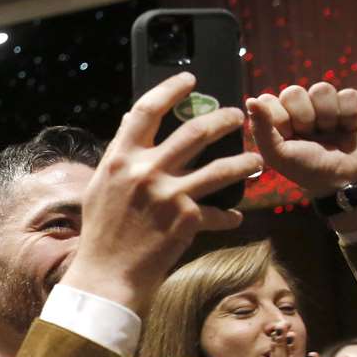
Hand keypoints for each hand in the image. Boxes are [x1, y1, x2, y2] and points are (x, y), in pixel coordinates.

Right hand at [62, 72, 261, 315]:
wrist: (106, 277)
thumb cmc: (101, 234)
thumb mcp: (100, 188)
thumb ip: (119, 154)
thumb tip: (131, 118)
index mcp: (119, 160)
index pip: (147, 110)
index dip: (171, 89)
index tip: (190, 79)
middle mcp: (144, 172)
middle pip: (195, 130)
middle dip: (224, 119)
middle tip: (237, 116)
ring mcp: (168, 195)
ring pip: (222, 167)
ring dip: (245, 161)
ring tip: (256, 160)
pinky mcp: (186, 219)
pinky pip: (219, 211)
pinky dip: (228, 215)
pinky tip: (235, 217)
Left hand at [247, 83, 356, 196]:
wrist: (348, 179)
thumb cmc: (308, 169)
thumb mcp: (278, 154)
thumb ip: (261, 128)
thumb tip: (251, 100)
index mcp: (280, 119)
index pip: (268, 100)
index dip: (279, 118)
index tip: (288, 137)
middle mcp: (302, 108)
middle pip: (293, 91)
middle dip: (302, 117)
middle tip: (310, 135)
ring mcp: (327, 103)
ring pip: (321, 89)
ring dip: (326, 116)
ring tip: (330, 132)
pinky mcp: (354, 102)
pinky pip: (348, 94)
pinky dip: (348, 115)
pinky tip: (349, 128)